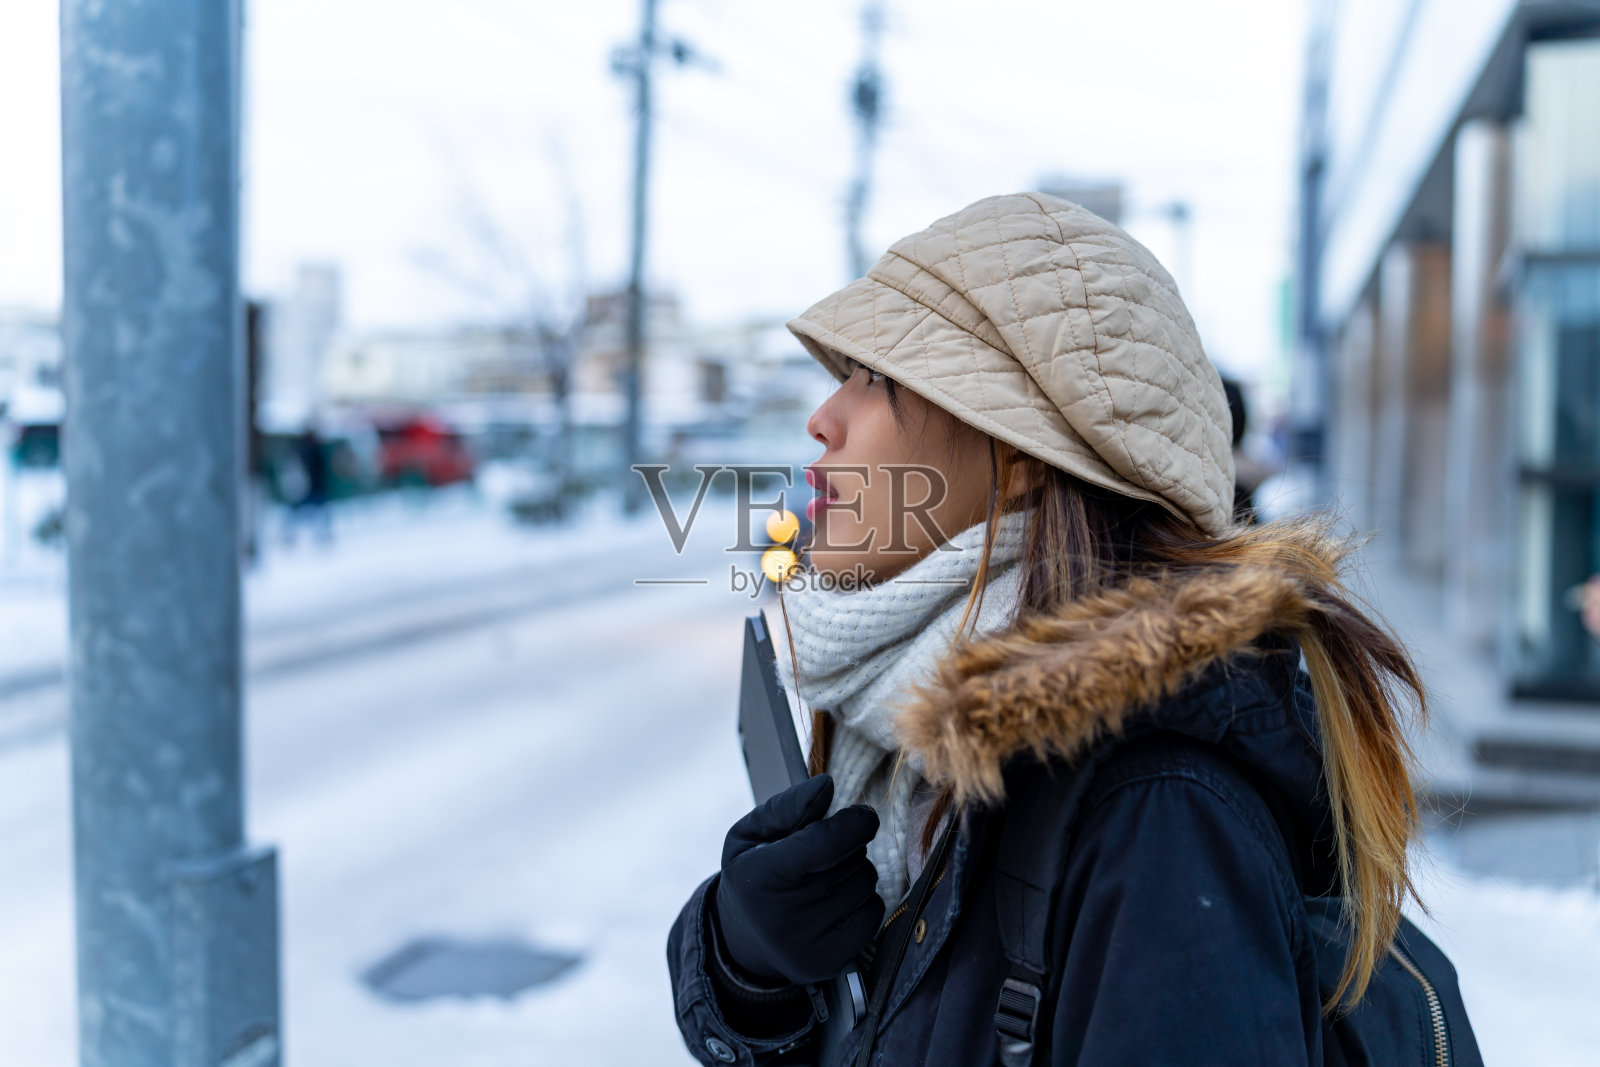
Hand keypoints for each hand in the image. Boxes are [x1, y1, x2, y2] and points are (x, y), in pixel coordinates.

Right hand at [711, 774, 884, 986]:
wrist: (742, 940)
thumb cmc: (752, 875)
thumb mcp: (751, 834)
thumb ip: (787, 806)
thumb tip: (826, 785)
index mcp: (760, 876)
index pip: (825, 842)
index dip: (854, 823)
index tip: (862, 815)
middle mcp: (783, 916)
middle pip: (852, 860)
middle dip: (849, 846)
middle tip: (825, 854)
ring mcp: (807, 944)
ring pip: (866, 885)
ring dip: (857, 872)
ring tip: (828, 878)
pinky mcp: (828, 963)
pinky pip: (873, 916)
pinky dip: (865, 901)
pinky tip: (839, 902)